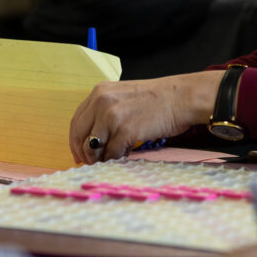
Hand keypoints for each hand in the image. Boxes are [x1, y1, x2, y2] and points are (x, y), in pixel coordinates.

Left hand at [69, 71, 220, 163]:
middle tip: (89, 164)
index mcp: (99, 92)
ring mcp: (112, 117)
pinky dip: (116, 159)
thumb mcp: (123, 97)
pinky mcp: (125, 131)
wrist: (181, 97)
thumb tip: (91, 141)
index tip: (79, 154)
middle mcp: (101, 102)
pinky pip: (111, 154)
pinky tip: (126, 154)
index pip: (76, 121)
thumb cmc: (157, 100)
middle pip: (79, 136)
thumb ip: (104, 112)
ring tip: (111, 158)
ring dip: (99, 158)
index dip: (75, 141)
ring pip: (93, 148)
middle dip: (83, 154)